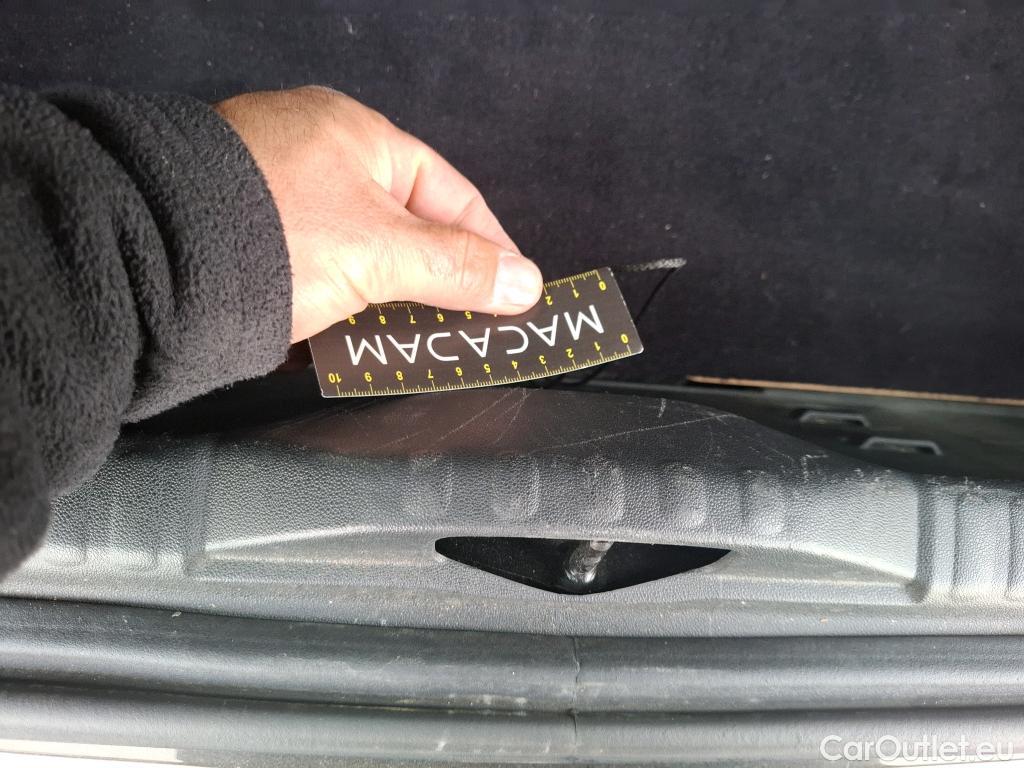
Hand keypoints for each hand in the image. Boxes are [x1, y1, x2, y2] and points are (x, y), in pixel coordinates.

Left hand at [215, 86, 543, 342]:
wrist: (153, 266)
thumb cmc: (278, 235)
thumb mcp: (381, 253)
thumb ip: (458, 268)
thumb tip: (527, 283)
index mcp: (356, 135)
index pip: (450, 193)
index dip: (489, 247)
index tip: (513, 296)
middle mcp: (314, 155)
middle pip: (402, 226)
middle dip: (433, 283)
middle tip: (461, 331)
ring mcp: (273, 197)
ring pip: (354, 256)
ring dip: (380, 304)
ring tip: (402, 347)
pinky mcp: (242, 239)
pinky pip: (309, 273)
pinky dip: (332, 309)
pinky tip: (343, 344)